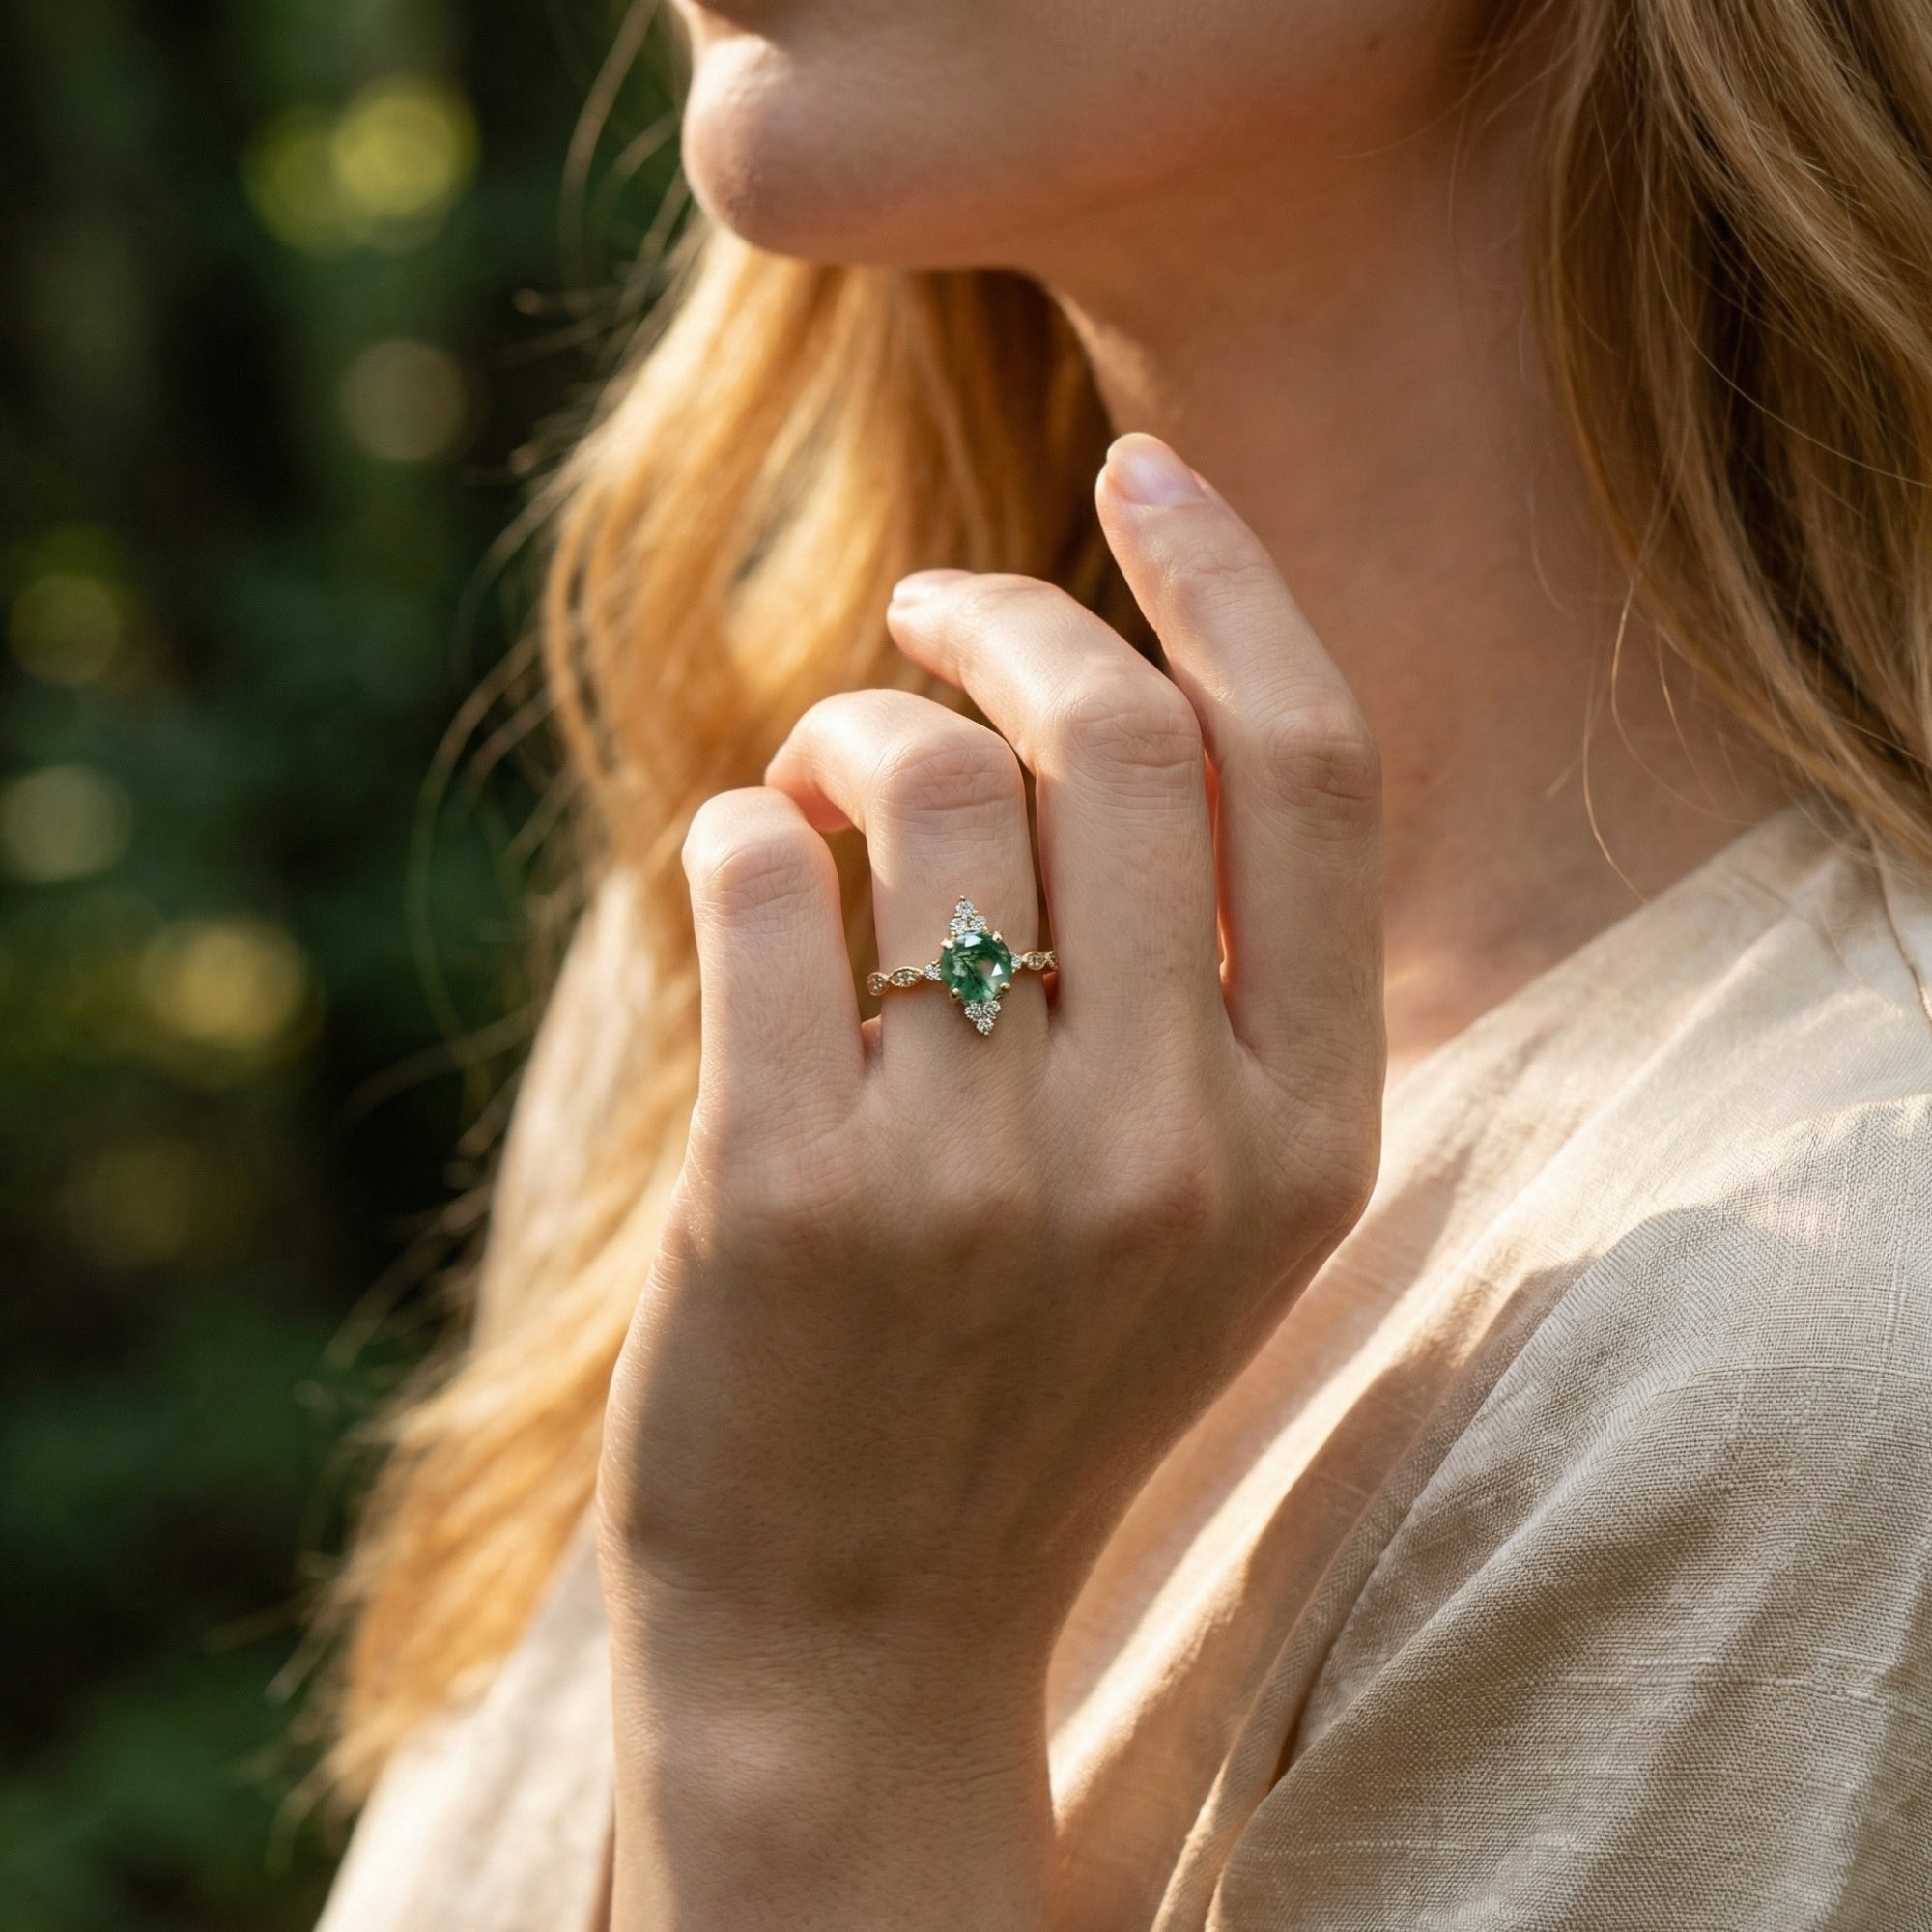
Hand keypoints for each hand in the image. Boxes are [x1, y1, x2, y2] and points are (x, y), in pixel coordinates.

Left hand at [597, 433, 1383, 1930]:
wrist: (862, 1635)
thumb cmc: (1021, 1379)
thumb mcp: (1199, 1209)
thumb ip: (1209, 980)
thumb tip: (1112, 679)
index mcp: (1310, 1138)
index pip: (1308, 769)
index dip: (1225, 581)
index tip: (1139, 467)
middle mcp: (1176, 1150)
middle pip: (1119, 731)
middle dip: (1002, 613)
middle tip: (925, 617)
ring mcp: (982, 1178)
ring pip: (928, 778)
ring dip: (853, 724)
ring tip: (820, 780)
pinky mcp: (787, 1196)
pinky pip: (760, 877)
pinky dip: (738, 833)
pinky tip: (745, 880)